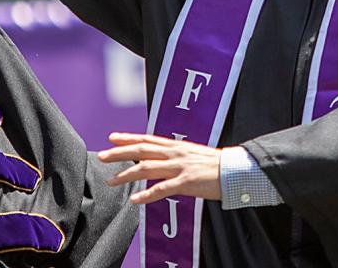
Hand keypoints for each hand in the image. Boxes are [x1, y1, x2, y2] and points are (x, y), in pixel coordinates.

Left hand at [98, 132, 222, 203]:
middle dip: (120, 153)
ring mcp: (180, 167)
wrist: (235, 169)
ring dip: (127, 174)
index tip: (112, 137)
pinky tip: (135, 200)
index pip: (148, 139)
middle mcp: (176, 153)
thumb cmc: (216, 165)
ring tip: (111, 181)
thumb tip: (162, 159)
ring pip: (147, 168)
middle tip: (102, 156)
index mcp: (177, 146)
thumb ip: (177, 156)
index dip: (129, 138)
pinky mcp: (186, 181)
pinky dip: (147, 195)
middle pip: (142, 150)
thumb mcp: (193, 154)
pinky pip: (163, 189)